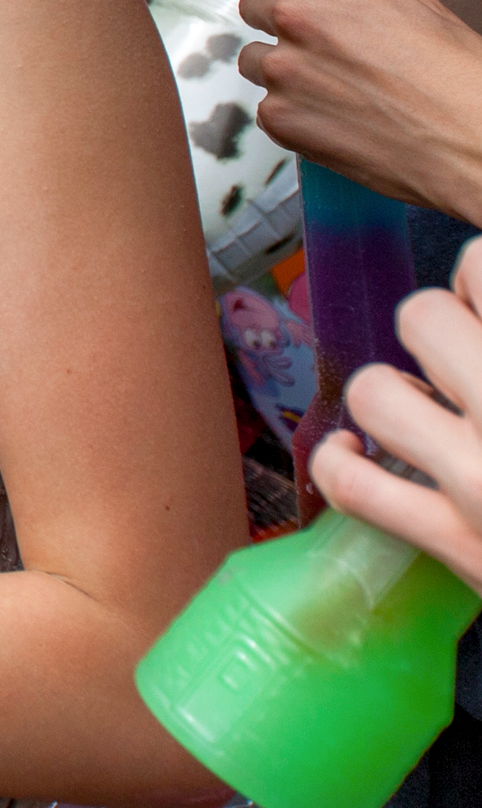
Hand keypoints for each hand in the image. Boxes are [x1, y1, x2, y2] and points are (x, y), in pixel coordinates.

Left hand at [214, 0, 481, 218]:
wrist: (472, 145)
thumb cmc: (459, 79)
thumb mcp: (429, 9)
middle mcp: (298, 19)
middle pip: (253, 4)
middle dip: (281, 17)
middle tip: (324, 41)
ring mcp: (283, 71)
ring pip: (254, 57)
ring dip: (280, 66)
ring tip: (335, 85)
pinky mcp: (279, 118)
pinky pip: (266, 105)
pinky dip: (291, 110)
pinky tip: (335, 117)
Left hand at [309, 241, 481, 589]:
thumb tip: (473, 303)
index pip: (480, 264)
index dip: (479, 282)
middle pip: (421, 315)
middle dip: (440, 332)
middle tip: (472, 363)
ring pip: (373, 389)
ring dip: (394, 394)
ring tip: (431, 410)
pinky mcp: (458, 544)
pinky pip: (350, 483)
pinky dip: (339, 462)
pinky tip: (363, 452)